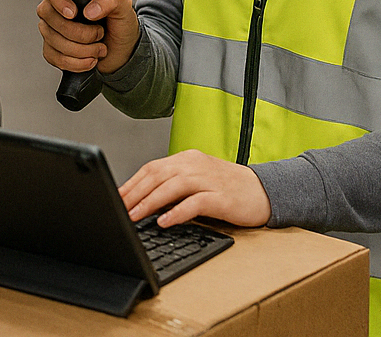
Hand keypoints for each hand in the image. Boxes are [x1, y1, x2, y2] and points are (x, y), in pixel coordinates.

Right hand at [37, 0, 140, 73]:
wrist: (122, 49)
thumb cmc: (120, 23)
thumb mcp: (122, 6)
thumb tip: (90, 11)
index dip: (59, 2)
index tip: (74, 13)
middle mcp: (56, 8)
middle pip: (50, 17)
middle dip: (78, 32)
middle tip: (99, 33)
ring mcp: (51, 29)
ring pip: (53, 40)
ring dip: (81, 50)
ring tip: (99, 48)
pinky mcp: (52, 49)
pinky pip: (55, 58)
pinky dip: (76, 63)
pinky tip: (90, 59)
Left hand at [119, 149, 271, 228]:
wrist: (264, 190)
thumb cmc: (227, 188)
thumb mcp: (197, 181)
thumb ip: (173, 186)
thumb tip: (142, 200)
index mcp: (187, 159)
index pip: (151, 168)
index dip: (131, 183)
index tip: (116, 197)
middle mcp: (195, 165)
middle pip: (158, 175)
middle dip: (135, 193)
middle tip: (118, 208)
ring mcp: (209, 179)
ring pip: (172, 186)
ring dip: (150, 202)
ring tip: (135, 215)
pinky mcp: (221, 197)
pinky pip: (195, 203)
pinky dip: (178, 212)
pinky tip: (165, 221)